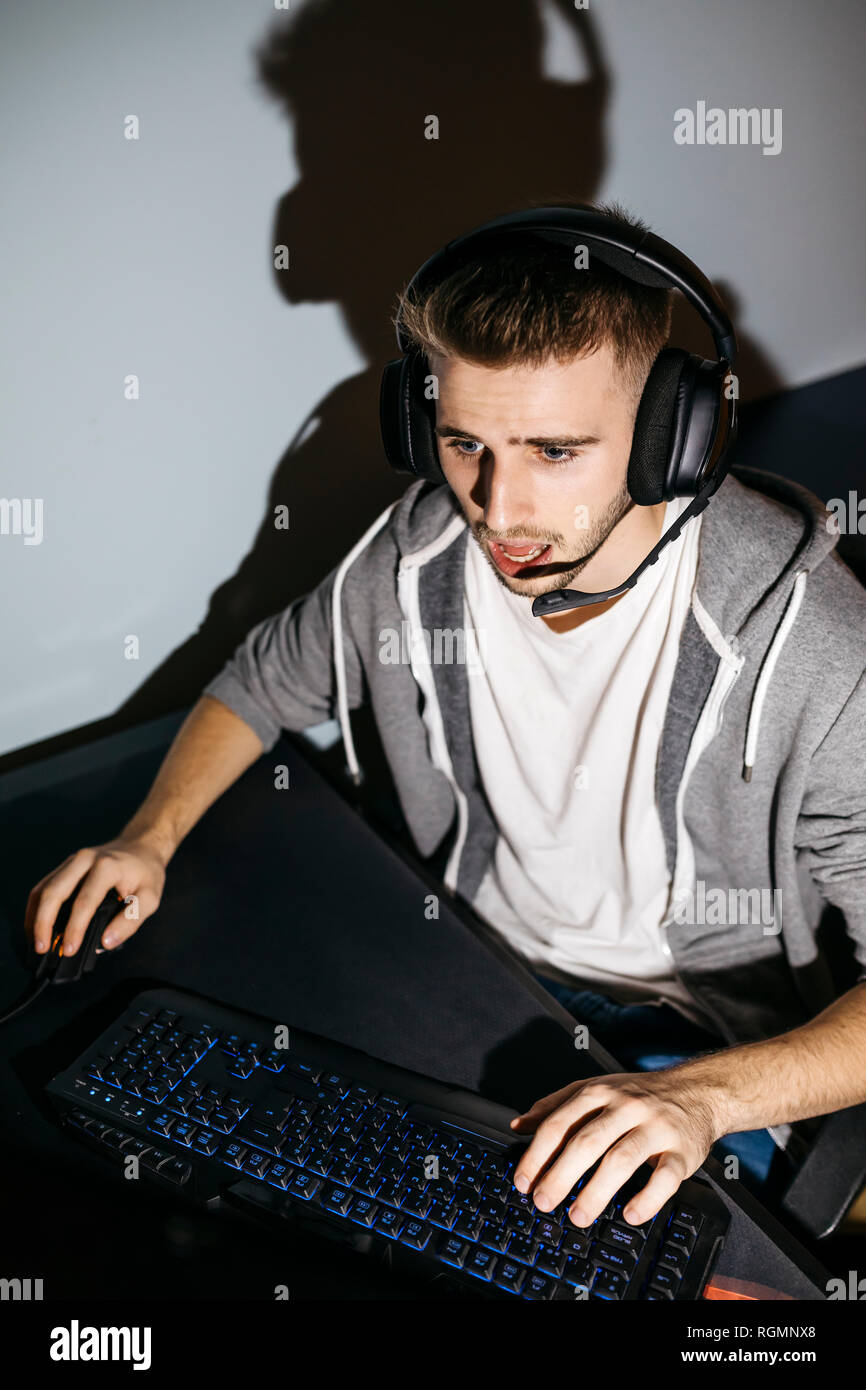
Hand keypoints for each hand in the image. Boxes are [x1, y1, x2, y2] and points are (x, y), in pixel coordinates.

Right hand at [25, 835, 169, 957]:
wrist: (140, 846)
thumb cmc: (146, 873)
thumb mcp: (150, 897)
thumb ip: (130, 921)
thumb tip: (106, 942)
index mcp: (107, 867)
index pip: (85, 901)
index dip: (74, 928)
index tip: (69, 950)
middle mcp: (85, 860)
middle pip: (54, 892)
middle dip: (43, 923)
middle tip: (42, 948)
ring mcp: (71, 861)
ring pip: (43, 889)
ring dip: (35, 917)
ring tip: (36, 942)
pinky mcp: (65, 866)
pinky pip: (44, 887)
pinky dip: (37, 909)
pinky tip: (37, 926)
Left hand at [510, 1069, 723, 1227]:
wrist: (696, 1090)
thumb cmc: (637, 1095)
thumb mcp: (594, 1089)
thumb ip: (555, 1106)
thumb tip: (519, 1126)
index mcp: (598, 1092)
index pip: (560, 1123)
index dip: (538, 1155)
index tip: (523, 1181)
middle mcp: (625, 1107)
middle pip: (587, 1142)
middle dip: (560, 1175)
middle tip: (543, 1202)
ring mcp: (655, 1128)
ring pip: (621, 1159)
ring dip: (596, 1191)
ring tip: (577, 1215)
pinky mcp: (682, 1151)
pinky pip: (665, 1178)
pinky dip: (647, 1199)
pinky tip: (630, 1214)